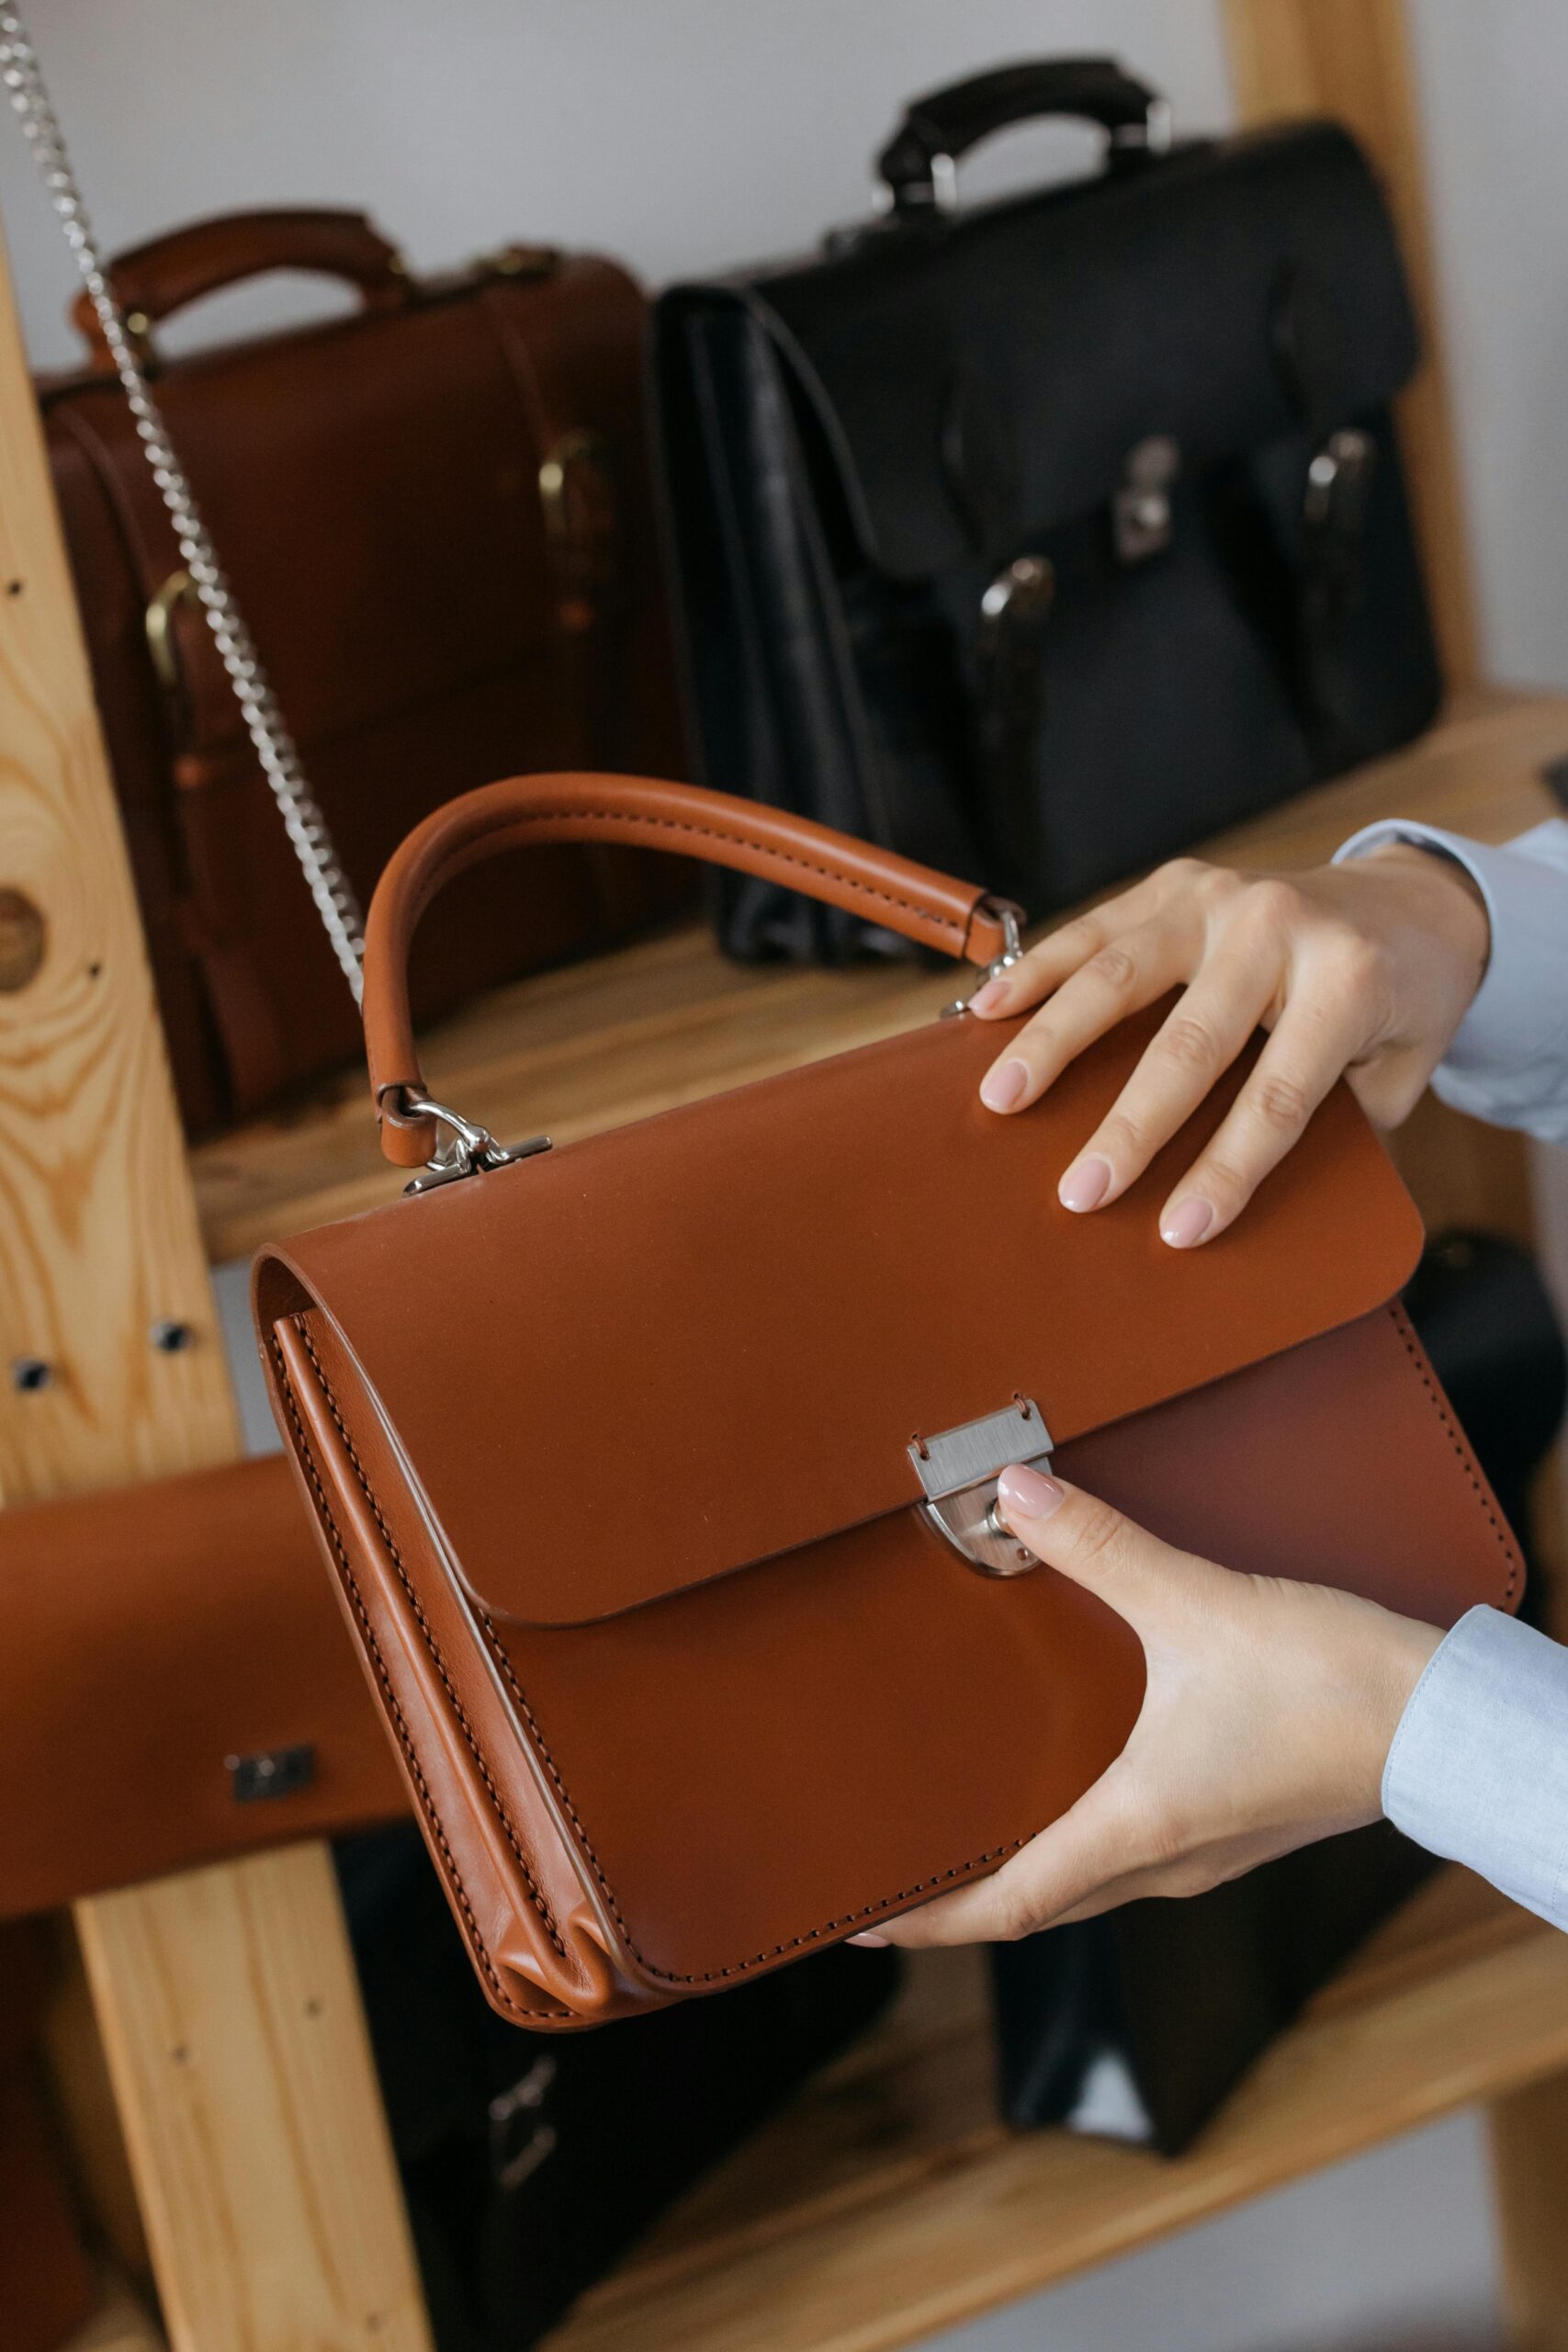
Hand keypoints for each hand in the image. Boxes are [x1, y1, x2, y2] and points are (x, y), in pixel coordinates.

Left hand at [855, 1464, 1441, 1949]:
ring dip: (1025, 1866)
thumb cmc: (1332, 1684)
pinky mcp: (1238, 1824)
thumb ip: (1099, 1546)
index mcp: (1136, 1828)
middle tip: (898, 1872)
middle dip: (961, 1896)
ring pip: (1089, 1881)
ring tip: (968, 1827)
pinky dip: (1081, 1839)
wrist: (1445, 1720)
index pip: (1006, 1904)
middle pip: (1039, 1904)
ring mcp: (1206, 1850)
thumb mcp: (1199, 1603)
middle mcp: (1164, 1859)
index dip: (927, 1919)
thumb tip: (1011, 1495)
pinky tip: (1073, 1784)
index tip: (861, 1923)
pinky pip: (1135, 1851)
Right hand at [970, 846, 1489, 1246]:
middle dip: (1131, 1126)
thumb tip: (1244, 1191)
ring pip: (1120, 973)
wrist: (1411, 899)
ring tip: (1003, 1097)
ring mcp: (1220, 896)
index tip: (1180, 1229)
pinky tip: (989, 1012)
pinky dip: (1037, 972)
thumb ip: (1340, 1123)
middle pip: (1190, 1041)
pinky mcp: (1177, 883)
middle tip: (1080, 1191)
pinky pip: (1094, 929)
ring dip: (1054, 1040)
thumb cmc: (1403, 1001)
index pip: (1279, 1094)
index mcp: (1348, 979)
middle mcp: (1279, 926)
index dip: (1229, 1167)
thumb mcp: (1403, 1068)